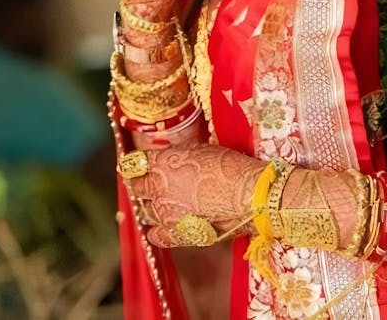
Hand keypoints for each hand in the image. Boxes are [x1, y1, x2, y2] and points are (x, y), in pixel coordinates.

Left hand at [126, 144, 264, 247]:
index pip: (136, 164)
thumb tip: (172, 160)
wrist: (250, 195)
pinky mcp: (177, 234)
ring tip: (164, 201)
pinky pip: (155, 235)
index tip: (139, 165)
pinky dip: (155, 231)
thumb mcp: (202, 150)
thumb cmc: (231, 167)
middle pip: (137, 187)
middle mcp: (158, 188)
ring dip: (150, 205)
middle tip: (149, 182)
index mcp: (162, 163)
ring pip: (145, 210)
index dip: (138, 164)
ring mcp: (165, 214)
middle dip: (141, 184)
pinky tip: (159, 227)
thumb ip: (179, 156)